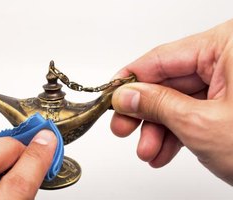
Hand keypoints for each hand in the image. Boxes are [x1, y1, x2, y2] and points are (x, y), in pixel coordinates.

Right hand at [110, 19, 232, 184]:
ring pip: (180, 102)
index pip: (163, 57)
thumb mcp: (201, 124)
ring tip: (148, 151)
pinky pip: (195, 113)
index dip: (130, 78)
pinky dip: (178, 134)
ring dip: (160, 129)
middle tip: (123, 128)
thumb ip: (157, 105)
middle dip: (145, 112)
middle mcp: (231, 58)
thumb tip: (125, 96)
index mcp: (229, 46)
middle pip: (169, 82)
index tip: (110, 95)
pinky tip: (163, 151)